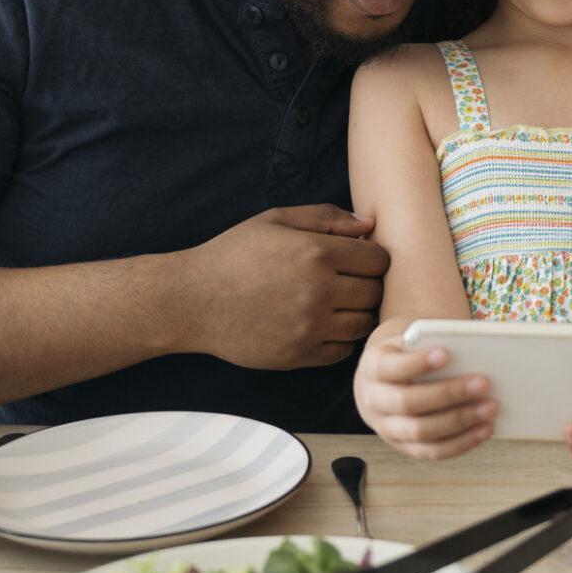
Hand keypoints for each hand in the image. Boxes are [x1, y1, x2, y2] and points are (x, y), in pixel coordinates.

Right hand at [179, 205, 386, 369]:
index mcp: (317, 253)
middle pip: (375, 293)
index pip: (379, 260)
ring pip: (363, 324)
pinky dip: (339, 339)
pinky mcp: (299, 355)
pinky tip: (321, 325)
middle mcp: (319, 291)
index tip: (357, 259)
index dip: (372, 258)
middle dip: (366, 284)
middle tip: (347, 281)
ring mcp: (310, 327)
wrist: (192, 300)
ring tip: (336, 304)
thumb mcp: (276, 220)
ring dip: (356, 313)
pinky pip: (342, 351)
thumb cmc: (233, 254)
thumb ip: (326, 217)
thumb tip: (369, 225)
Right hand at [354, 337, 496, 459]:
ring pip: (421, 431)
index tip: (446, 354)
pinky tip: (485, 429)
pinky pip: (433, 451)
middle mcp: (374, 401)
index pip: (389, 367)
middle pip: (408, 402)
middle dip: (448, 393)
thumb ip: (430, 344)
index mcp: (373, 368)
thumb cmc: (406, 355)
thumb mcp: (409, 343)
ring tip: (490, 408)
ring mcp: (387, 428)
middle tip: (483, 383)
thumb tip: (475, 351)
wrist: (381, 381)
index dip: (416, 363)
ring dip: (460, 421)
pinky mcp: (405, 447)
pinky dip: (462, 442)